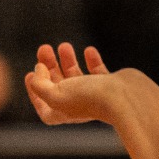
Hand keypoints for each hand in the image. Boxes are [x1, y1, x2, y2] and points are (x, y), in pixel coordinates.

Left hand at [24, 42, 139, 125]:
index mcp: (63, 113)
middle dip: (49, 66)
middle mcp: (78, 106)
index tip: (30, 73)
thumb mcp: (54, 94)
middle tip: (44, 48)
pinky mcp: (111, 86)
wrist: (127, 97)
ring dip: (68, 60)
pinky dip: (92, 61)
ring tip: (64, 45)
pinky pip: (99, 72)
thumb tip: (38, 69)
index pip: (43, 105)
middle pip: (58, 86)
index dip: (33, 90)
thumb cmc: (90, 98)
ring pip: (77, 76)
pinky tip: (89, 50)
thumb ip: (39, 84)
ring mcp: (96, 95)